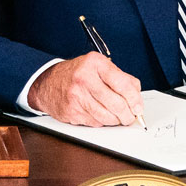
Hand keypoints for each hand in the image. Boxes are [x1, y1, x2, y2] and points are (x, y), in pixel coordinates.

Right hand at [29, 53, 143, 126]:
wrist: (47, 83)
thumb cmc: (76, 74)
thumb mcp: (98, 66)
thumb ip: (120, 77)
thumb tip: (136, 95)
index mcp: (95, 64)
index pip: (122, 84)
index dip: (134, 99)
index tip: (138, 107)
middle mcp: (85, 78)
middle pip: (116, 103)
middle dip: (127, 114)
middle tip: (131, 117)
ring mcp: (77, 96)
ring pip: (106, 116)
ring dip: (116, 120)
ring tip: (118, 118)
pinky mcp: (72, 111)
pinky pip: (95, 122)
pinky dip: (102, 122)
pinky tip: (102, 116)